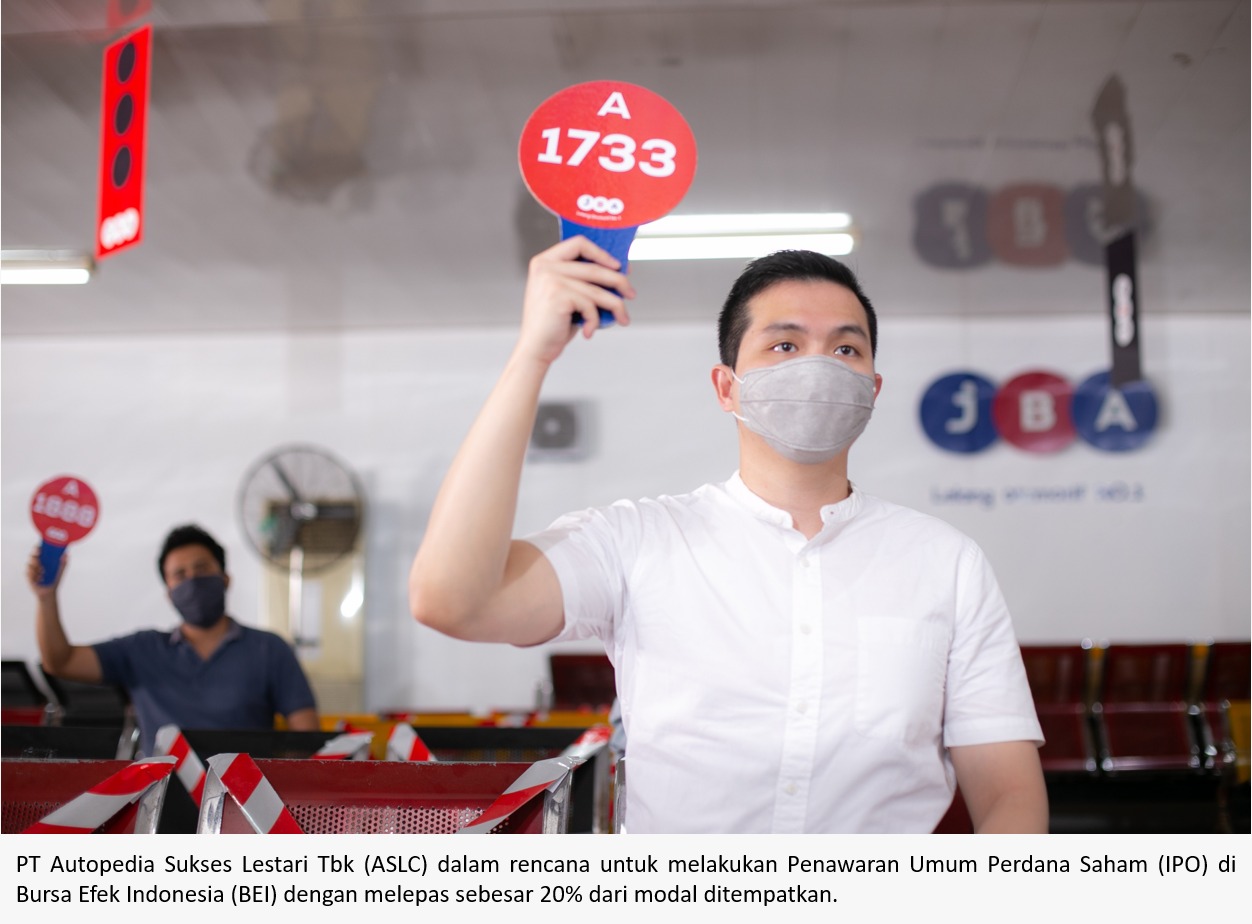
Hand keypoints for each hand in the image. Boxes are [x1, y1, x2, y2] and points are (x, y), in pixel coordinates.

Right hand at [26, 546, 64, 597]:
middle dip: (35, 553)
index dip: (38, 547)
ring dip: (36, 565)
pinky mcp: (28, 576)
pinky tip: (39, 577)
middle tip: (39, 553)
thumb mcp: (61, 570)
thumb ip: (64, 562)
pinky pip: (28, 572)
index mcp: (44, 559)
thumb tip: (67, 554)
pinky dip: (34, 573)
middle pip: (32, 555)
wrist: (50, 591)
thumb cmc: (55, 579)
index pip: (39, 551)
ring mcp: (32, 569)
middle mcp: (36, 563)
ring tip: (43, 571)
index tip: (39, 546)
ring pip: (30, 563)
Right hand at [516, 236, 635, 365]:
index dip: (602, 254)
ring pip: (597, 290)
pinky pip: (590, 306)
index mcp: (545, 261)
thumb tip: (618, 271)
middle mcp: (546, 267)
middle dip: (619, 281)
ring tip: (622, 318)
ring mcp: (550, 279)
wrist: (535, 348)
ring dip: (615, 306)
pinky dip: (594, 321)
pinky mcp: (558, 296)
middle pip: (594, 267)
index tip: (618, 266)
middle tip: (631, 293)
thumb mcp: (568, 295)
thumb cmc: (553, 324)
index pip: (579, 244)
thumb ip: (584, 280)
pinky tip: (588, 330)